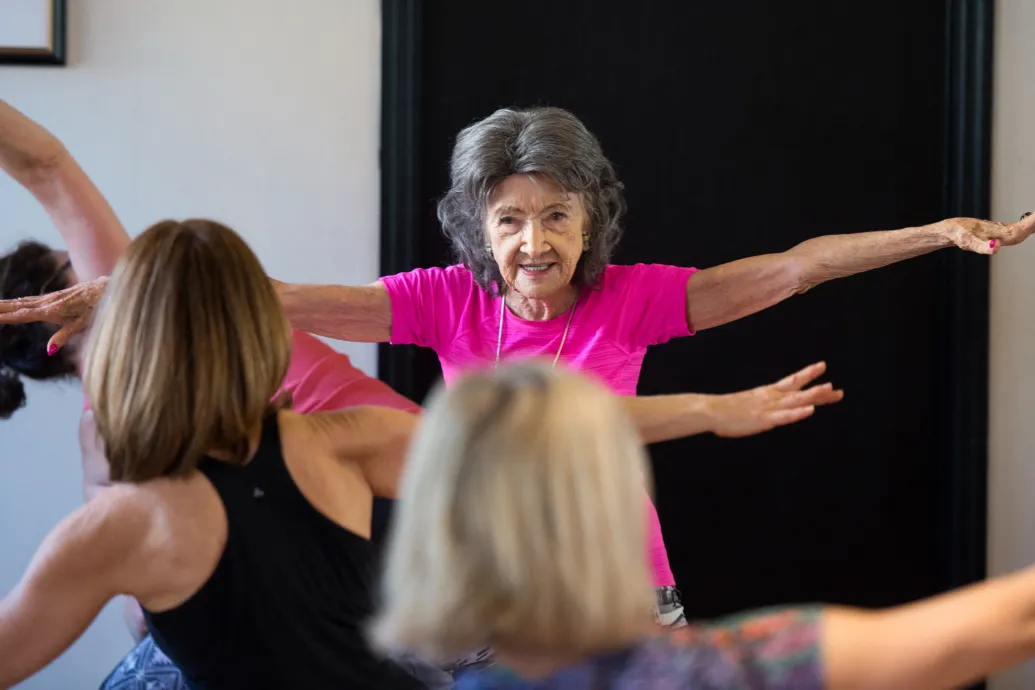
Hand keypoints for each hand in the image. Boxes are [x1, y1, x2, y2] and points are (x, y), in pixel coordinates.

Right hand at [0, 275, 106, 353]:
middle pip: (18, 306)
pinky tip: (12, 303)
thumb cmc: (96, 308)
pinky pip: (31, 300)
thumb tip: (49, 350)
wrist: (106, 288)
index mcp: (51, 311)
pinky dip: (18, 301)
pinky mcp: (54, 297)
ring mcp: (50, 298)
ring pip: (23, 302)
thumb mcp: (82, 324)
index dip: (6, 317)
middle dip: (1, 309)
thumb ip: (64, 336)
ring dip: (6, 304)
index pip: (23, 315)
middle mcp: (47, 303)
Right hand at [706, 361, 842, 437]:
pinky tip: (810, 412)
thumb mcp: (748, 403)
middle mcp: (772, 397)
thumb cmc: (727, 410)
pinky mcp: (764, 419)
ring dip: (814, 395)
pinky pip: (784, 416)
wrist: (712, 410)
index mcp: (768, 392)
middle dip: (820, 391)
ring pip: (796, 400)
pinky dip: (797, 413)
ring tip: (831, 390)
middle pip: (801, 392)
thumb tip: (768, 407)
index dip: (808, 374)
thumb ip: (761, 404)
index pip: (792, 381)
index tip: (823, 367)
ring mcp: (769, 408)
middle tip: (839, 391)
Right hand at [939, 211, 1034, 253]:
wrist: (950, 232)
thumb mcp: (967, 240)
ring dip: (1031, 224)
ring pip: (1022, 230)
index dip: (1030, 225)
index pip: (1018, 232)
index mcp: (997, 238)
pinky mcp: (998, 230)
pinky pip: (1017, 227)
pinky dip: (1026, 223)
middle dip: (1033, 225)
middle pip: (1023, 232)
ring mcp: (1000, 234)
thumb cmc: (957, 235)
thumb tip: (997, 247)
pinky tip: (1031, 220)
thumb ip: (982, 247)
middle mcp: (1001, 237)